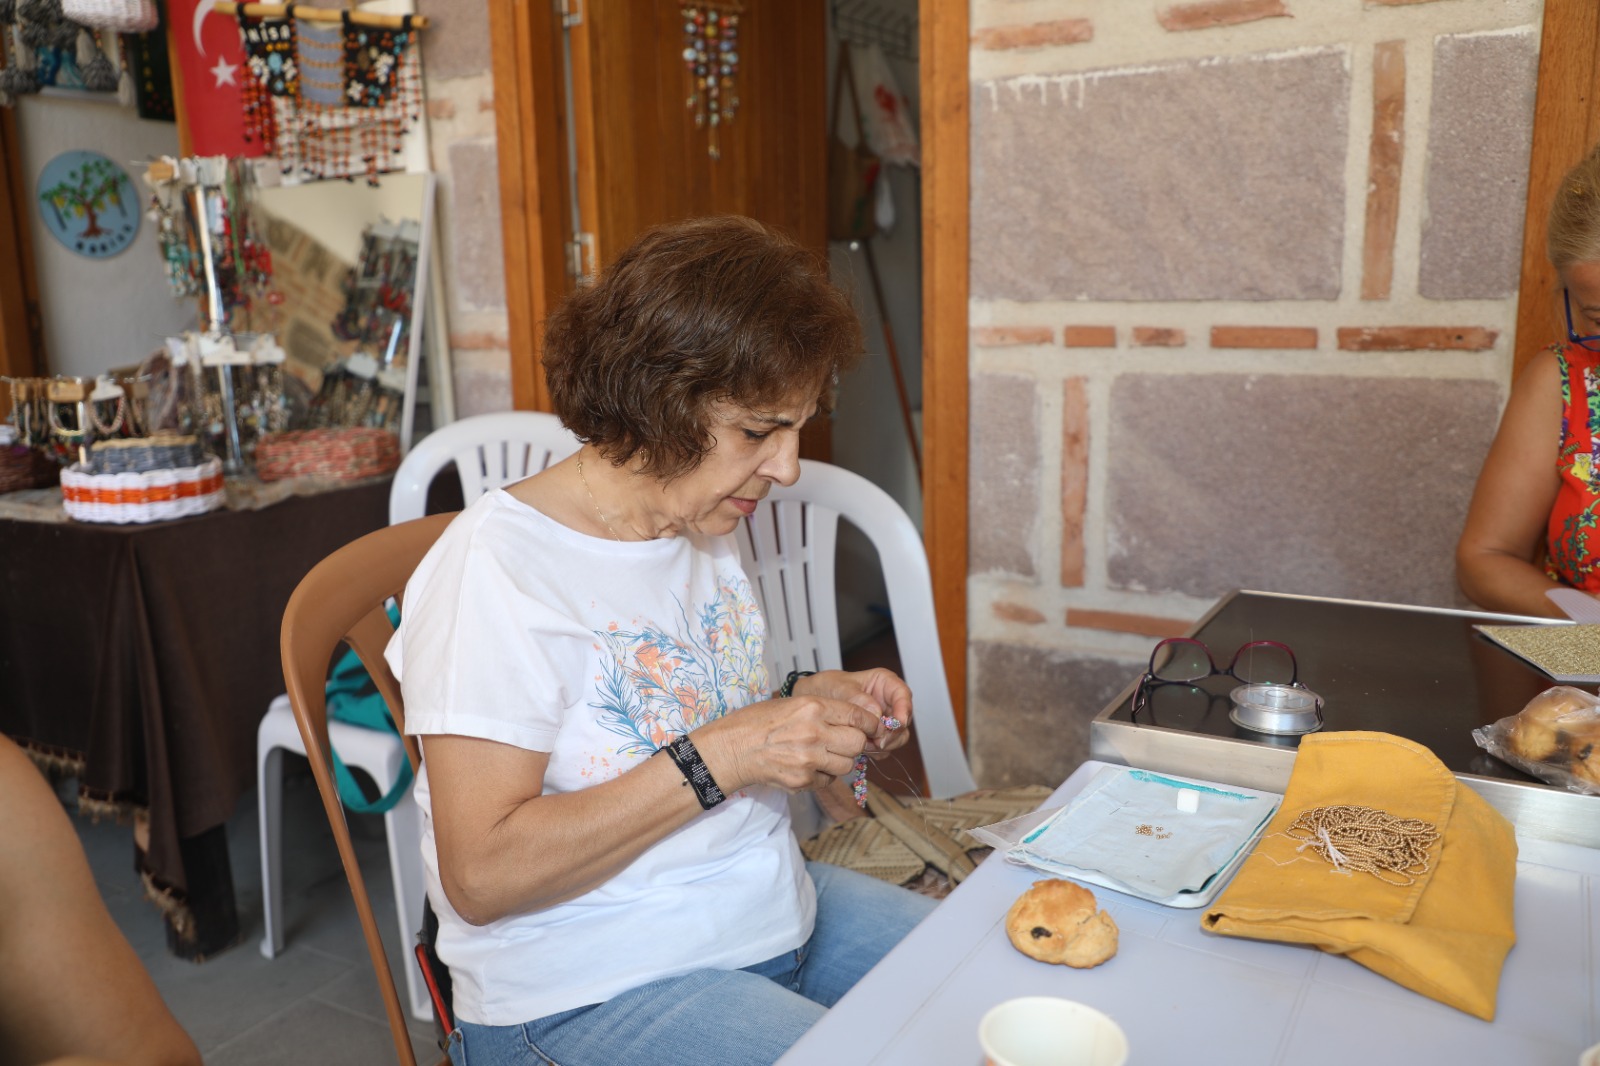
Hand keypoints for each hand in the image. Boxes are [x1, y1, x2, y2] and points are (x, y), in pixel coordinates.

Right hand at [693, 691, 883, 794]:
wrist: (733, 748)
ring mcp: (809, 759)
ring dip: (840, 760)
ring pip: (847, 765)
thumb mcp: (793, 703)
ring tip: (822, 754)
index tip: (871, 727)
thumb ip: (825, 710)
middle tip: (843, 741)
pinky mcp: (803, 780)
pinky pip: (828, 780)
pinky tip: (807, 766)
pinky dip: (823, 775)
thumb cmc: (759, 722)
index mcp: (813, 707)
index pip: (858, 716)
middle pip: (858, 743)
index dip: (870, 723)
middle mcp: (814, 733)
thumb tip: (856, 721)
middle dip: (855, 743)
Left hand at [792, 668, 912, 751]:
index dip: (904, 709)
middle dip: (893, 732)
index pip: (903, 694)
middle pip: (903, 719)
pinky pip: (885, 747)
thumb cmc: (827, 687)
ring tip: (865, 744)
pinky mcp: (876, 736)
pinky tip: (862, 748)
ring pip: (897, 736)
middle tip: (878, 740)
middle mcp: (887, 702)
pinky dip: (876, 750)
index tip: (898, 722)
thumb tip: (876, 714)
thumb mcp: (839, 688)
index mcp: (883, 683)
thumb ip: (858, 700)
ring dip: (884, 744)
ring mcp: (883, 721)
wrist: (811, 702)